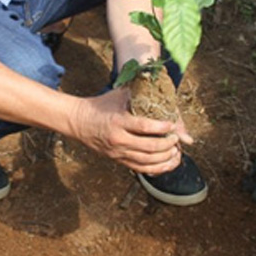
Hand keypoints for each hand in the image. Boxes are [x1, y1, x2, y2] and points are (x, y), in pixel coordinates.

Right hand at [69, 88, 190, 173]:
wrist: (79, 121)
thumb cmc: (100, 105)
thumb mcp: (116, 95)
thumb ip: (136, 92)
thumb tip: (156, 85)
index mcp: (118, 121)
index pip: (144, 127)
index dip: (162, 127)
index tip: (173, 125)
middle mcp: (118, 139)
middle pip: (149, 147)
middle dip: (168, 144)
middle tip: (176, 139)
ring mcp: (117, 152)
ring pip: (147, 161)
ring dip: (165, 158)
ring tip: (176, 152)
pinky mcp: (117, 160)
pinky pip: (140, 169)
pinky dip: (157, 169)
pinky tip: (167, 163)